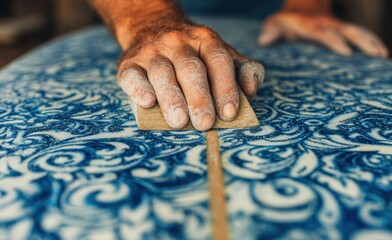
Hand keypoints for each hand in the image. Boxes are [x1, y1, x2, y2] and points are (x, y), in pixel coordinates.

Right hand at [118, 24, 263, 130]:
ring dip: (172, 98)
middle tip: (205, 124)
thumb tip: (251, 89)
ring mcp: (152, 51)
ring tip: (179, 122)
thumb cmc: (194, 54)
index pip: (218, 61)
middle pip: (191, 69)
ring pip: (162, 73)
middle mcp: (178, 42)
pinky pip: (133, 76)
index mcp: (205, 39)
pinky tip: (148, 102)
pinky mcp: (129, 63)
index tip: (229, 113)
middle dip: (199, 98)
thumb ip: (242, 70)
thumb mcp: (221, 55)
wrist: (151, 28)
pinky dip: (139, 89)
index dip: (225, 87)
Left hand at [258, 10, 387, 56]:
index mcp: (311, 26)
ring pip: (357, 31)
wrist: (302, 6)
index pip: (325, 34)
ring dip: (371, 41)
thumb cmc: (287, 20)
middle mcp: (328, 24)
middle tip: (376, 54)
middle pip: (347, 31)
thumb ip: (270, 31)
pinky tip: (382, 52)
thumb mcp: (275, 23)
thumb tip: (263, 40)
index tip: (347, 52)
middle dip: (361, 42)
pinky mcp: (344, 29)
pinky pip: (360, 33)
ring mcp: (338, 26)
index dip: (335, 42)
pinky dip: (372, 40)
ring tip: (383, 54)